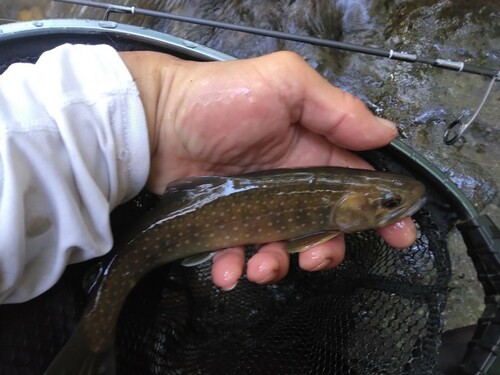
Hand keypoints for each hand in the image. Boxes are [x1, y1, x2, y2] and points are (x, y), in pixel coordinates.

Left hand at [119, 51, 416, 289]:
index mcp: (313, 152)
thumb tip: (387, 132)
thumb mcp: (285, 86)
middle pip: (325, 228)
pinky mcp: (228, 225)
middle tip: (316, 257)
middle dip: (327, 249)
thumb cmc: (222, 101)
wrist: (156, 121)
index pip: (359, 185)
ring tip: (260, 265)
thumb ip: (335, 109)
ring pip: (284, 250)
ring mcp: (260, 208)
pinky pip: (239, 256)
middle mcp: (293, 184)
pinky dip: (236, 269)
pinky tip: (228, 268)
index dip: (380, 212)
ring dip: (279, 266)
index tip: (398, 235)